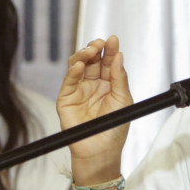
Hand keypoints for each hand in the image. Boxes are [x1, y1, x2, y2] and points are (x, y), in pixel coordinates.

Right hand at [56, 36, 133, 173]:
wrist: (100, 150)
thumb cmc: (115, 128)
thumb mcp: (123, 100)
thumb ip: (120, 78)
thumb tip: (119, 56)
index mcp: (109, 83)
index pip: (108, 61)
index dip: (110, 49)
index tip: (113, 39)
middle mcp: (93, 84)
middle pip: (91, 59)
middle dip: (95, 48)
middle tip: (100, 43)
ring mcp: (79, 89)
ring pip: (77, 65)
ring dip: (83, 55)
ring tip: (91, 50)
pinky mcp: (66, 98)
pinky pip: (69, 80)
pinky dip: (73, 71)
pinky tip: (79, 65)